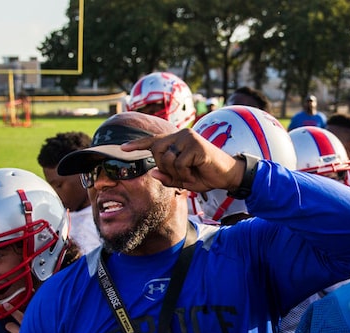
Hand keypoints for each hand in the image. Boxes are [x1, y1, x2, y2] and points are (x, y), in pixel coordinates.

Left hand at [121, 129, 243, 192]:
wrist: (227, 175)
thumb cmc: (204, 175)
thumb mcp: (182, 180)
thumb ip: (167, 177)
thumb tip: (151, 173)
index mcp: (176, 141)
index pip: (152, 141)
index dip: (137, 145)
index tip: (122, 149)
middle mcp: (180, 135)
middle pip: (157, 153)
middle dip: (166, 169)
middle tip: (182, 174)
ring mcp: (188, 137)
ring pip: (167, 159)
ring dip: (176, 173)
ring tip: (190, 173)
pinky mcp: (196, 145)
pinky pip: (179, 164)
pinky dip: (185, 174)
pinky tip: (196, 172)